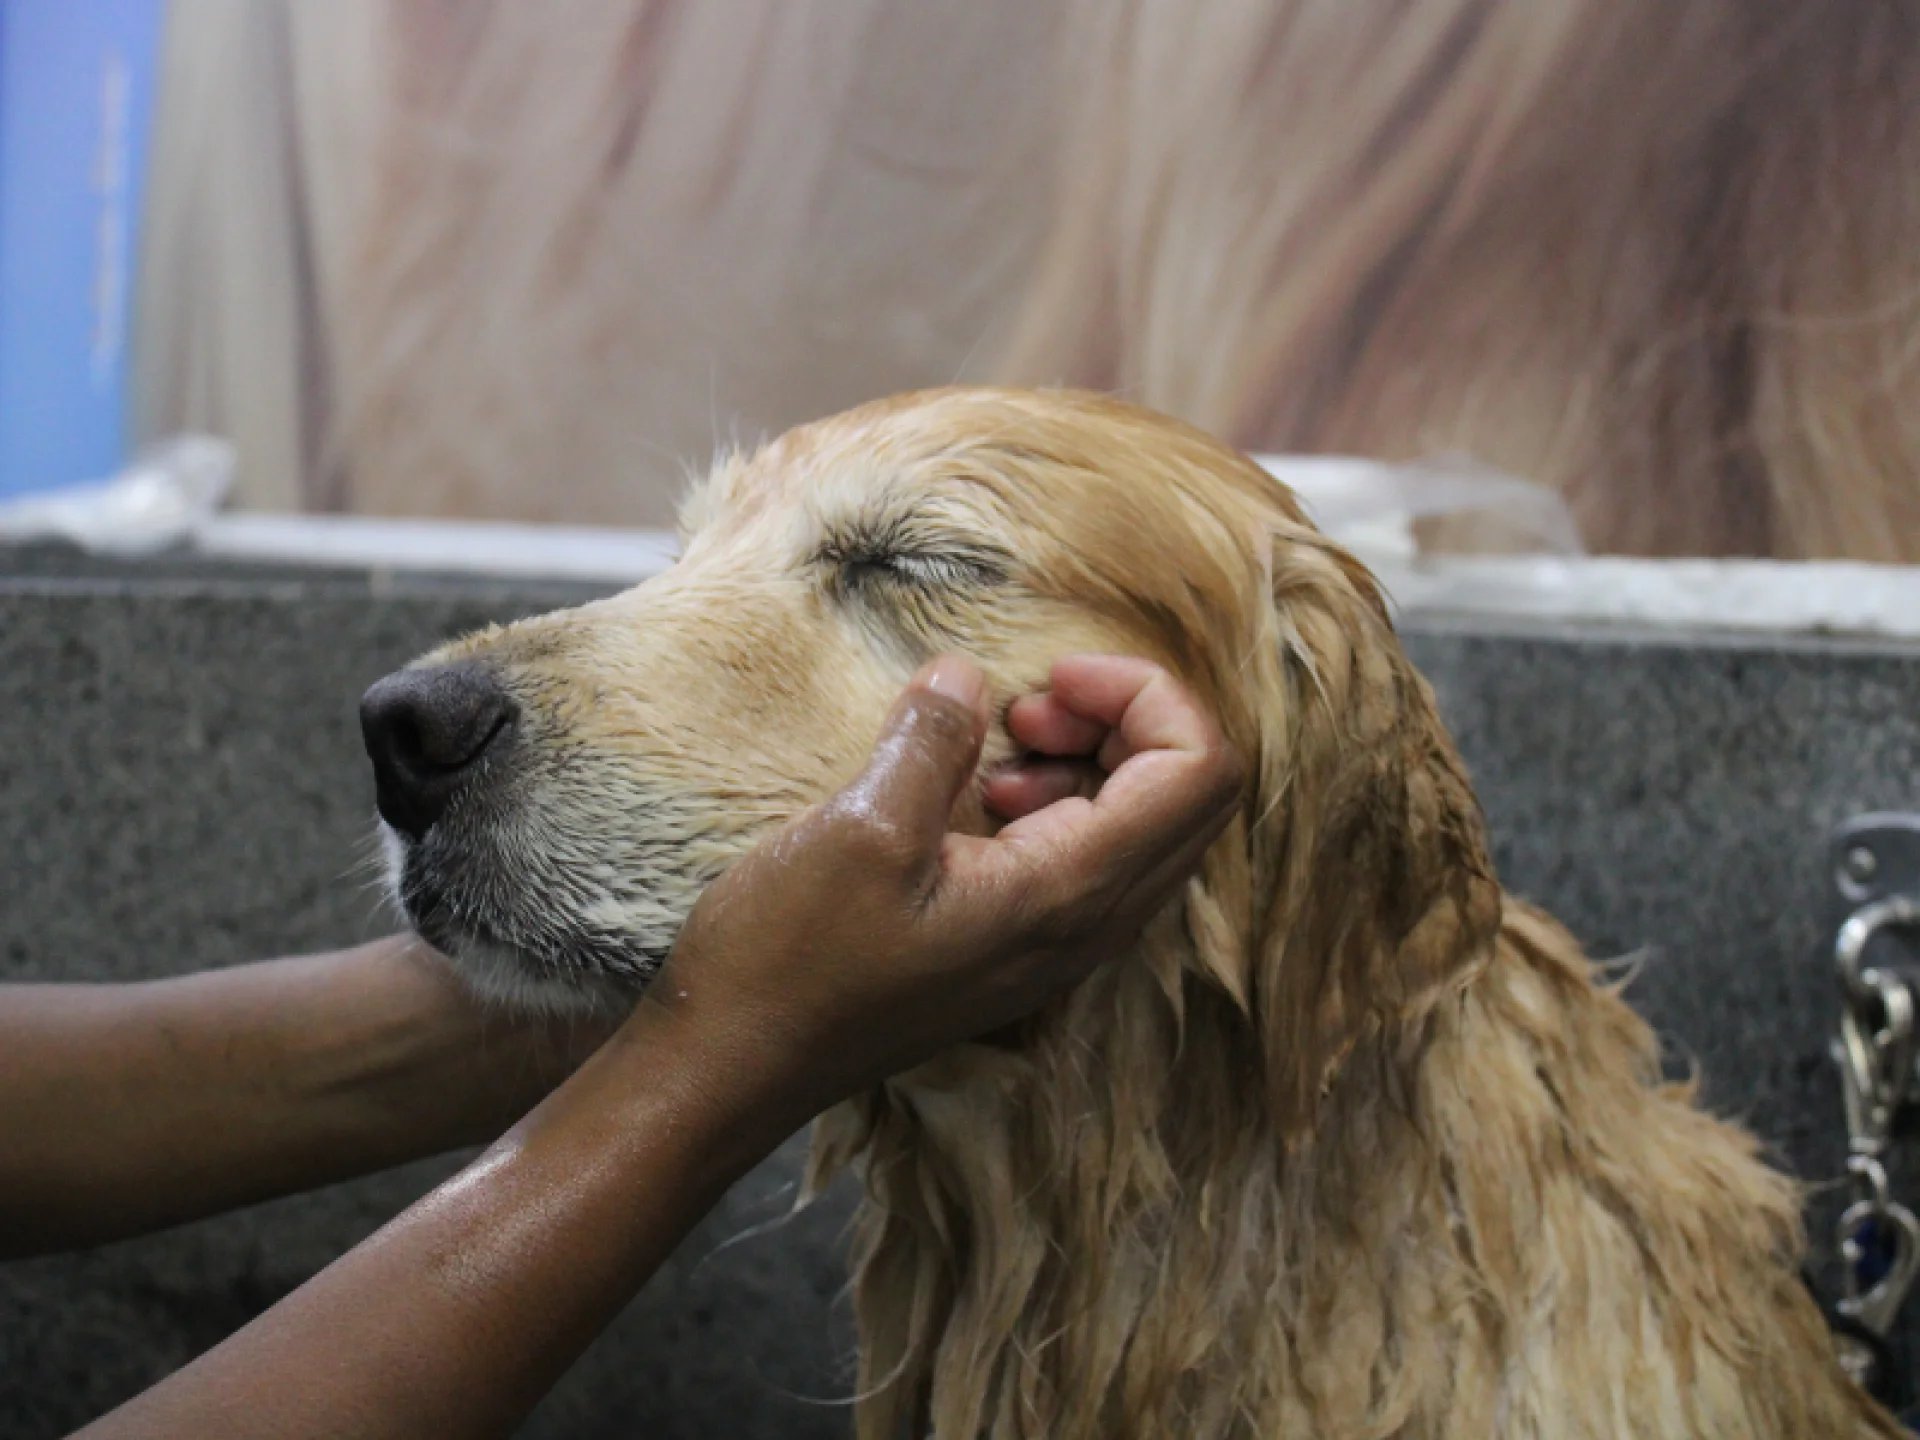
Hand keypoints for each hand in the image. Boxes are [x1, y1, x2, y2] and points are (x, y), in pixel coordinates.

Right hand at [647, 652, 1243, 1125]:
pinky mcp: (1021, 949)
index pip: (1203, 771)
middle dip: (1127, 721)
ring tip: (1002, 745)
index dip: (1148, 695)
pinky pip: (1091, 858)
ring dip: (1094, 760)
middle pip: (1191, 796)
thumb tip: (970, 677)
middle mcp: (1089, 928)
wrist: (734, 1064)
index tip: (1050, 678)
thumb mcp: (861, 828)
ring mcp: (1060, 945)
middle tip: (1029, 705)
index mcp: (1071, 894)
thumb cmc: (790, 959)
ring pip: (1144, 827)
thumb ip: (934, 740)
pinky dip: (1061, 802)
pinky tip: (978, 795)